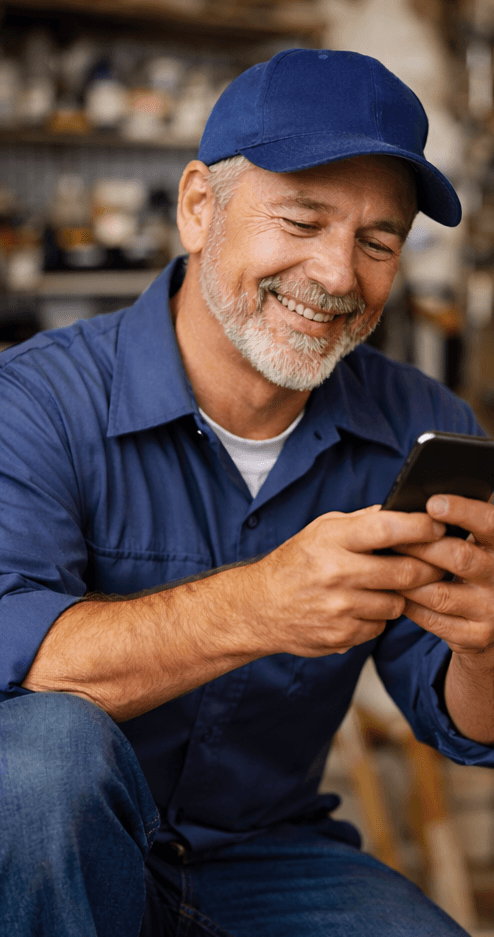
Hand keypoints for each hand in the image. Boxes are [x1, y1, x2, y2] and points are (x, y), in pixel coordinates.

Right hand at [244, 504, 445, 657]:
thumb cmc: (295, 563)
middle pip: (406, 572)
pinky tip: (360, 607)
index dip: (420, 527)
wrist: (258, 607)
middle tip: (433, 561)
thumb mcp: (321, 530)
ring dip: (399, 595)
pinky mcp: (341, 635)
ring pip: (398, 603)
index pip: (387, 529)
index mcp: (331, 540)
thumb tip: (404, 510)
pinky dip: (377, 617)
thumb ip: (362, 521)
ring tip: (382, 586)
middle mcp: (336, 573)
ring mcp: (339, 608)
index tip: (438, 525)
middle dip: (427, 566)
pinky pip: (380, 626)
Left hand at [393, 495, 493, 656]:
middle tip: (392, 538)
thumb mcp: (475, 541)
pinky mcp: (475, 636)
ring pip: (439, 593)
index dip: (462, 511)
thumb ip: (458, 523)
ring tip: (386, 566)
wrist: (490, 615)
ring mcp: (491, 609)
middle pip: (459, 558)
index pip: (489, 523)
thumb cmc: (472, 564)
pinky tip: (395, 592)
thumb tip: (422, 499)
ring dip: (407, 580)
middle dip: (421, 547)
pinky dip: (410, 605)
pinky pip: (433, 620)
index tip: (432, 503)